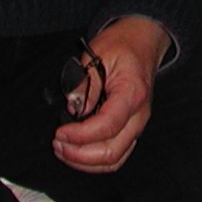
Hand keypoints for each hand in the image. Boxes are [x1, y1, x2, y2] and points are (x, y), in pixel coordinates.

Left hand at [53, 15, 172, 172]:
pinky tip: (77, 151)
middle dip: (80, 155)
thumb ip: (84, 83)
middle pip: (112, 152)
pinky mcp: (132, 128)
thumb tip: (73, 108)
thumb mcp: (97, 53)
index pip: (107, 126)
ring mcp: (137, 124)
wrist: (143, 40)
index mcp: (132, 93)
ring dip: (86, 161)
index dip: (80, 135)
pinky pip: (117, 155)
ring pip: (115, 159)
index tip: (59, 132)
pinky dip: (95, 161)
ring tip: (63, 149)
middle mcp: (139, 114)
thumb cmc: (122, 45)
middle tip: (58, 144)